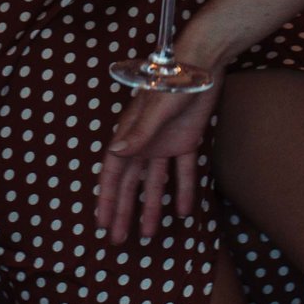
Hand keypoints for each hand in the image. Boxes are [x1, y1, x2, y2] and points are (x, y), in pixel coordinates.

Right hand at [94, 78, 220, 243]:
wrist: (202, 63)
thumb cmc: (171, 81)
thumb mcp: (155, 109)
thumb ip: (138, 133)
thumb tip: (115, 153)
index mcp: (130, 134)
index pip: (114, 173)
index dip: (106, 198)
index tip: (102, 222)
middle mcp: (144, 142)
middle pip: (131, 184)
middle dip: (124, 211)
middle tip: (118, 240)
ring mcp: (165, 142)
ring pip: (155, 182)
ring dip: (152, 207)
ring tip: (149, 235)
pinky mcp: (187, 140)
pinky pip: (184, 171)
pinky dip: (183, 190)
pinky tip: (183, 212)